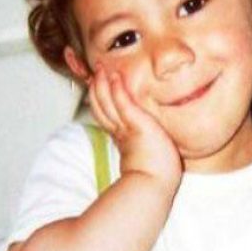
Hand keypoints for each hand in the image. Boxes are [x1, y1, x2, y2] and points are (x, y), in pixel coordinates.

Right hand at [87, 64, 181, 190]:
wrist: (155, 182)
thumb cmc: (156, 172)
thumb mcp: (145, 151)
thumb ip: (142, 140)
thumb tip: (147, 137)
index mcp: (120, 137)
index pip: (105, 113)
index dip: (99, 99)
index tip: (96, 85)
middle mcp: (119, 130)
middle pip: (100, 105)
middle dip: (96, 87)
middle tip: (95, 71)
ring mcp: (126, 127)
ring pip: (107, 102)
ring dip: (103, 83)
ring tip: (100, 68)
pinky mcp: (136, 124)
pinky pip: (123, 103)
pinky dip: (117, 89)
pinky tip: (114, 77)